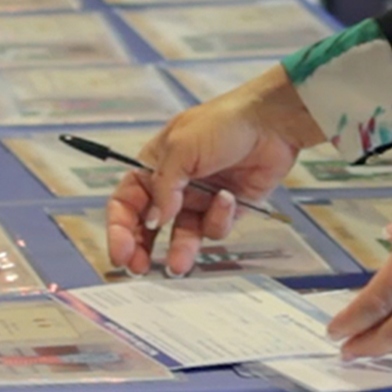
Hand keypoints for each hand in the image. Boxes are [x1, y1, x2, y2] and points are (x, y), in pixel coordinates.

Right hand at [107, 65, 324, 275]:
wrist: (271, 122)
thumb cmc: (222, 122)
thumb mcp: (182, 148)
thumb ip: (163, 187)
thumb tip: (153, 221)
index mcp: (154, 167)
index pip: (126, 202)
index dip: (119, 228)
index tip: (120, 254)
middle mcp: (174, 186)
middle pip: (149, 225)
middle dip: (142, 248)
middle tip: (140, 269)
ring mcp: (200, 199)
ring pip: (183, 234)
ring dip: (180, 249)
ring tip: (179, 264)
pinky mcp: (226, 209)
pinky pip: (215, 227)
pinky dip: (219, 218)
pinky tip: (227, 198)